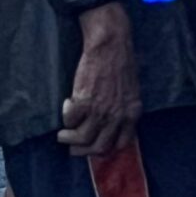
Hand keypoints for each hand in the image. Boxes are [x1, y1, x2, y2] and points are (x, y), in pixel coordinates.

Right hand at [58, 4, 141, 158]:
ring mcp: (100, 111)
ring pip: (82, 139)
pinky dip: (66, 118)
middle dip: (84, 151)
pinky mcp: (83, 102)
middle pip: (99, 148)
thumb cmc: (122, 63)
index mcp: (132, 113)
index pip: (121, 144)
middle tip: (74, 148)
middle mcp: (117, 116)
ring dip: (69, 139)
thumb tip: (112, 124)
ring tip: (63, 134)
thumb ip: (124, 109)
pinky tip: (67, 107)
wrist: (111, 45)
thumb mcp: (131, 91)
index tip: (95, 145)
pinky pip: (70, 121)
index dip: (106, 148)